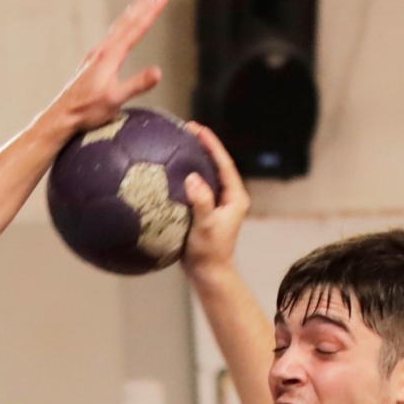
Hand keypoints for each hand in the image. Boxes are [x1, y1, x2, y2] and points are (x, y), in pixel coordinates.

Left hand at [47, 0, 166, 137]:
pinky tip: (120, 32)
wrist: (62, 116)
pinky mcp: (91, 63)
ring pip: (117, 29)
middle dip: (143, 7)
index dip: (150, 13)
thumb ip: (137, 84)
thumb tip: (158, 72)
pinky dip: (120, 28)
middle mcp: (102, 51)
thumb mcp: (115, 99)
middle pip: (126, 24)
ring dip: (131, 15)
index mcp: (110, 56)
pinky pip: (110, 38)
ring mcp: (95, 56)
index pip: (135, 30)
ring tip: (142, 4)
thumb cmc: (87, 110)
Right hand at [181, 121, 249, 273]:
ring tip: (177, 146)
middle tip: (186, 130)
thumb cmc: (210, 253)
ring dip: (193, 161)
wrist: (208, 275)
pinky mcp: (204, 212)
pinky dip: (184, 178)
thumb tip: (193, 178)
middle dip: (202, 147)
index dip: (211, 144)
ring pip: (206, 176)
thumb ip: (201, 201)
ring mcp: (216, 205)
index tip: (197, 129)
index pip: (224, 164)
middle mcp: (228, 198)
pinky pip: (195, 189)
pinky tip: (168, 174)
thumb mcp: (206, 226)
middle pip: (216, 165)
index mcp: (235, 197)